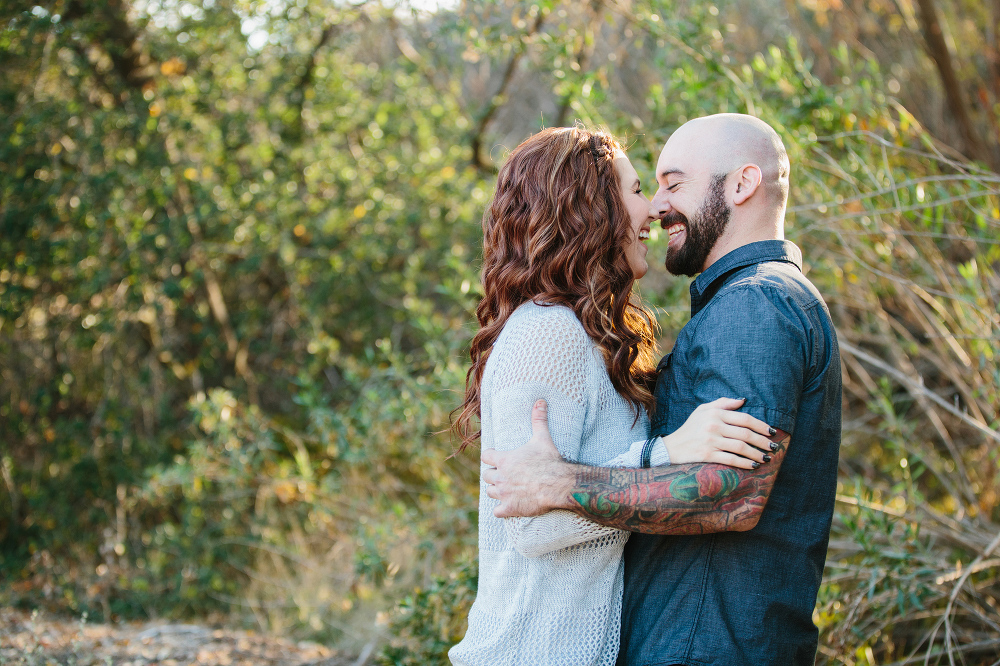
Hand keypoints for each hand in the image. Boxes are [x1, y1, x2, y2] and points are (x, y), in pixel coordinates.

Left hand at [481, 399, 574, 516]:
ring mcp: (504, 493)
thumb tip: (540, 401)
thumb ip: (538, 420)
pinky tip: (507, 507)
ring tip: (504, 490)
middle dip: (492, 475)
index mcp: (504, 459)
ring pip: (490, 492)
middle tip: (501, 475)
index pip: (486, 456)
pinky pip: (497, 511)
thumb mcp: (542, 438)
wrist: (558, 484)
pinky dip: (501, 510)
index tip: (494, 456)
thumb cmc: (549, 461)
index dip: (489, 456)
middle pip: (486, 476)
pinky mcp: (510, 508)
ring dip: (496, 491)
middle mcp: (500, 476)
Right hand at [662, 397, 774, 468]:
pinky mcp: (707, 455)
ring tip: (766, 457)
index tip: (772, 432)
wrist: (671, 447)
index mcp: (715, 413)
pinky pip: (731, 459)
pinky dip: (745, 463)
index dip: (761, 426)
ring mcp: (710, 441)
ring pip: (741, 448)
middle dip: (763, 441)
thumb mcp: (703, 410)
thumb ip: (723, 403)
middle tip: (774, 446)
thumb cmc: (690, 427)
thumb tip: (743, 400)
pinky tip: (754, 465)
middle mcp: (713, 426)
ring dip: (757, 453)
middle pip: (746, 434)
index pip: (744, 419)